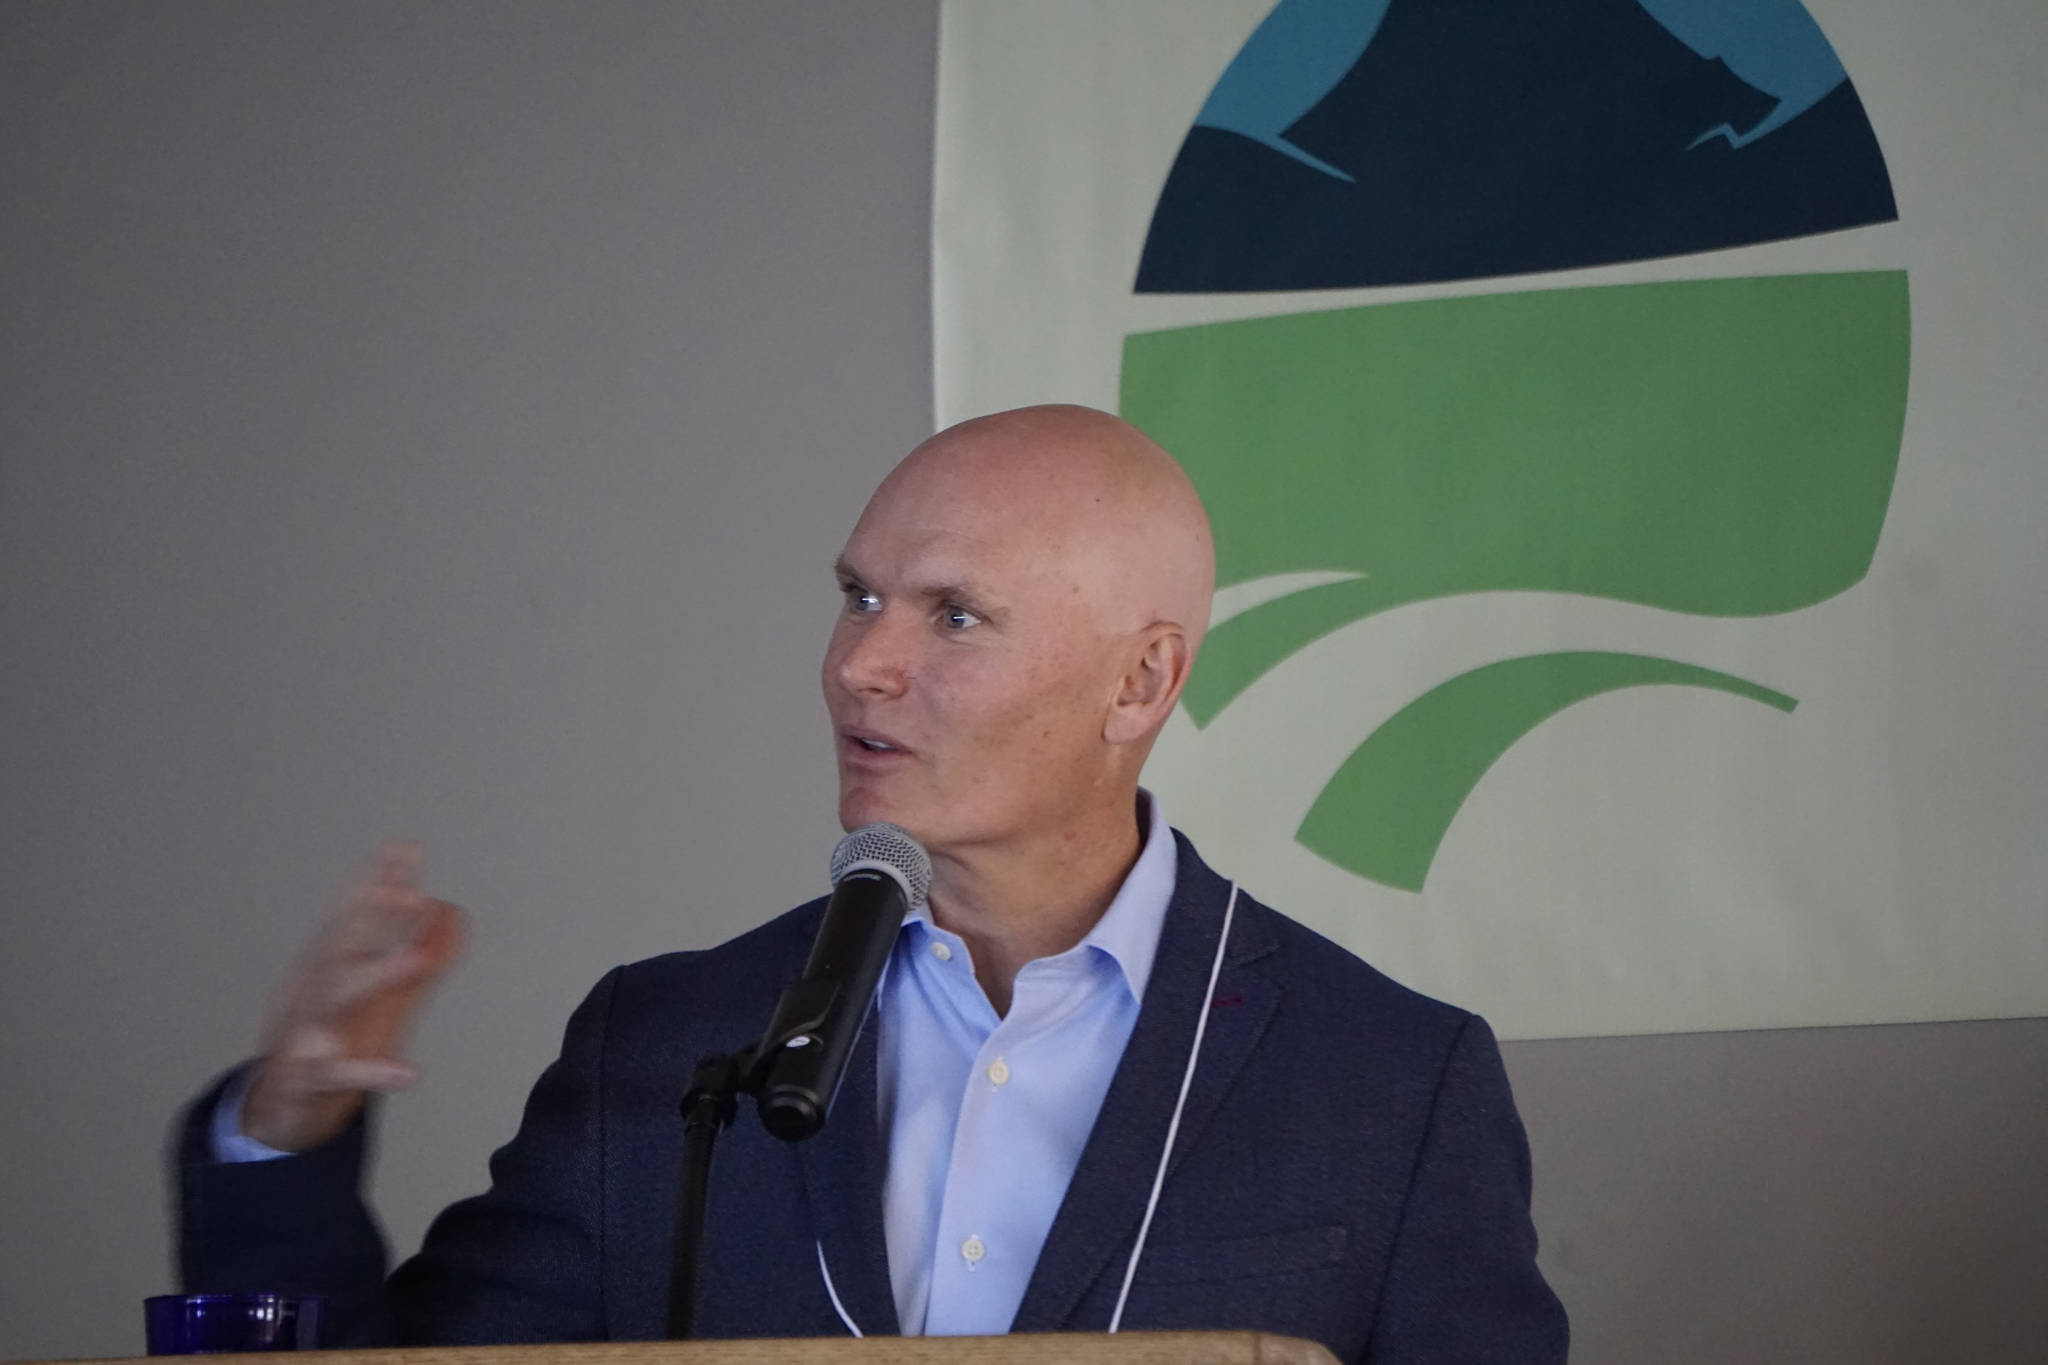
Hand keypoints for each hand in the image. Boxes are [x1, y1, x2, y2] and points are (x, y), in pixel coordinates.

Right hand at [241, 842, 466, 1151]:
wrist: (275, 1108)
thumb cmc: (323, 1038)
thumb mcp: (370, 994)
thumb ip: (413, 953)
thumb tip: (452, 912)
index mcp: (328, 968)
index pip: (353, 917)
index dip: (378, 882)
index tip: (406, 848)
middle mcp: (313, 992)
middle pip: (342, 947)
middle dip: (373, 916)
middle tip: (414, 893)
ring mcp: (304, 1034)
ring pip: (334, 1000)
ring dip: (376, 975)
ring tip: (416, 959)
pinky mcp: (306, 1080)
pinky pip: (338, 1075)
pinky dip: (371, 1072)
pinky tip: (408, 1073)